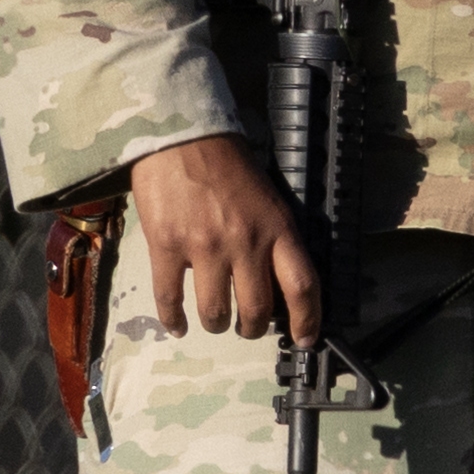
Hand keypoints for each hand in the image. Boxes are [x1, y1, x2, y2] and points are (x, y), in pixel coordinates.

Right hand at [131, 133, 322, 343]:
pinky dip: (174, 320)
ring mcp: (204, 247)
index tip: (304, 339)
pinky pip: (170, 299)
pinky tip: (178, 326)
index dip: (307, 320)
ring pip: (215, 312)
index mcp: (277, 229)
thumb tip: (275, 281)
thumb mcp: (268, 198)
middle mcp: (245, 243)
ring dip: (217, 325)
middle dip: (252, 329)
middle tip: (247, 327)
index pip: (302, 286)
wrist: (181, 135)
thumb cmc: (228, 163)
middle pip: (256, 310)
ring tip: (216, 322)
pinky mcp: (166, 246)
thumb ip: (274, 237)